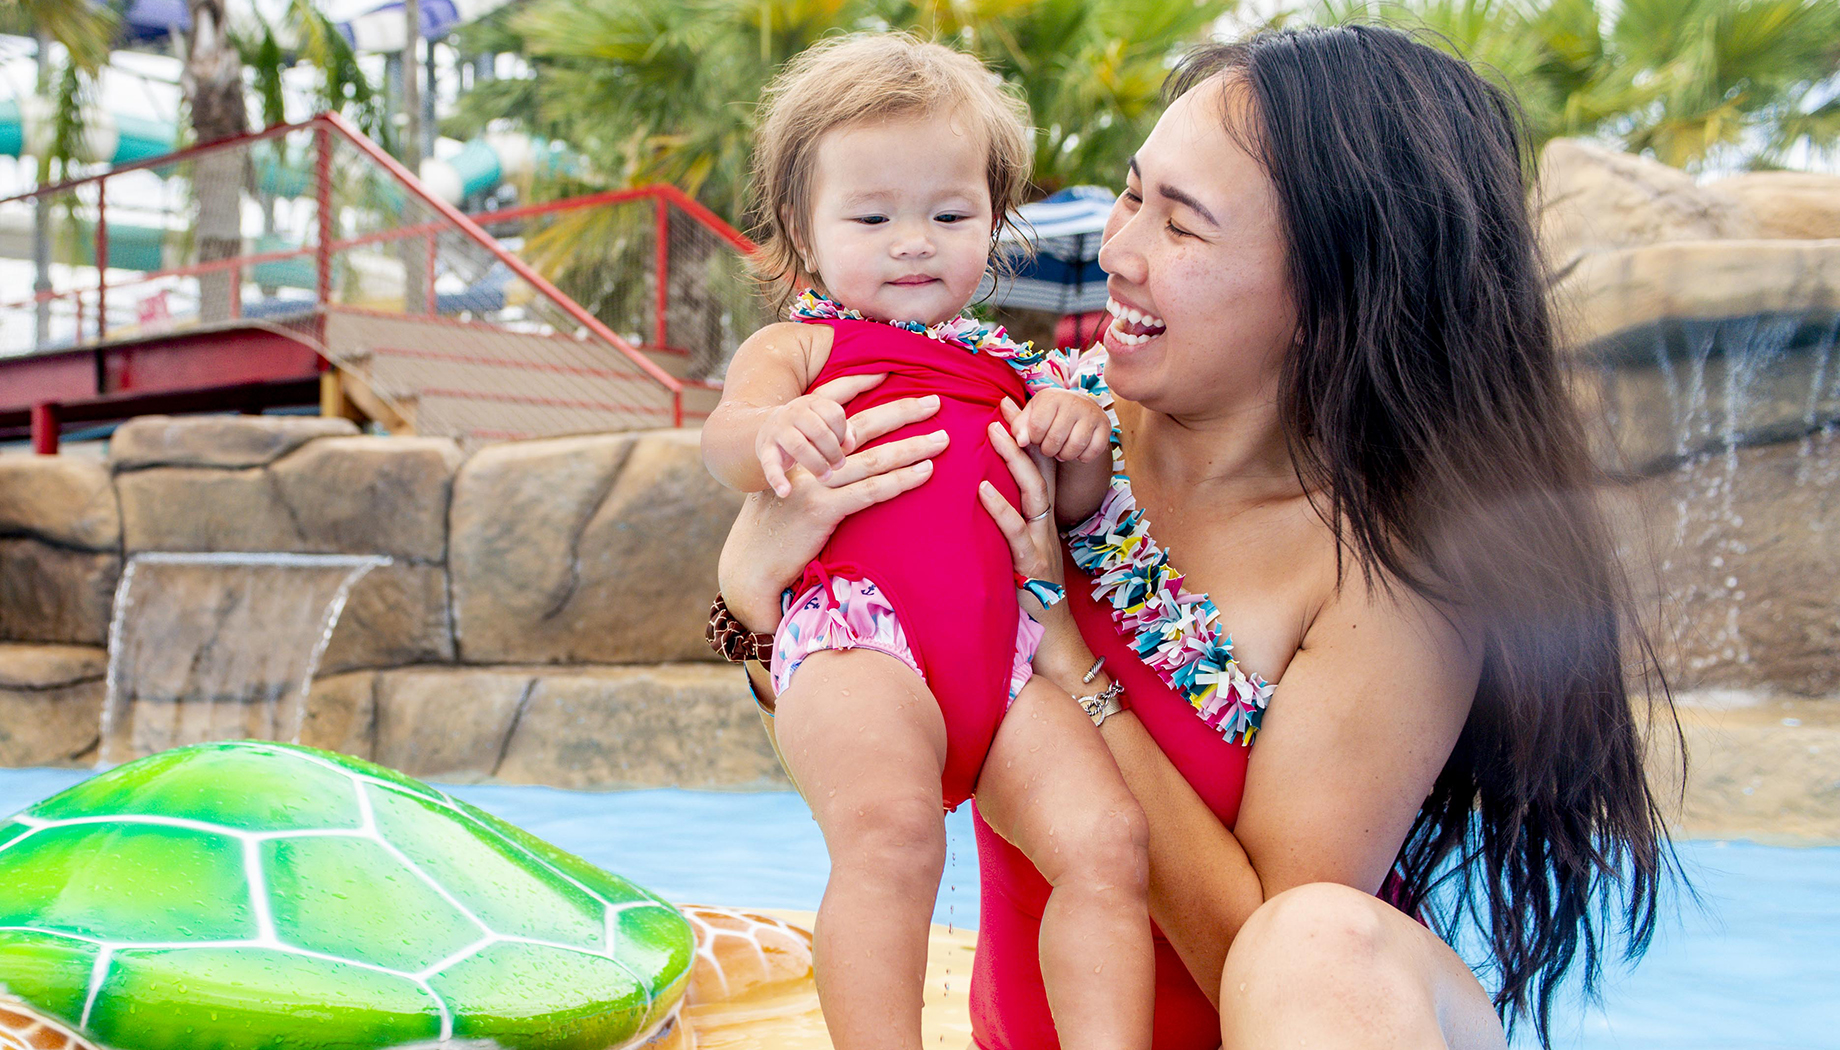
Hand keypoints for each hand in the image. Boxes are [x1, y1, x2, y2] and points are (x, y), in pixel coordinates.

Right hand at [720, 391, 945, 630]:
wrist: (749, 564)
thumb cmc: (775, 529)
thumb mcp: (789, 488)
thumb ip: (814, 470)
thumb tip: (847, 461)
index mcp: (801, 448)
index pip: (836, 409)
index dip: (863, 390)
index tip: (894, 379)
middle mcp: (808, 460)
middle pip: (863, 426)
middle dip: (902, 411)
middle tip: (934, 402)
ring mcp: (814, 483)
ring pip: (873, 458)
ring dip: (912, 447)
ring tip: (942, 439)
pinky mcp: (821, 510)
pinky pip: (869, 491)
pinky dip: (900, 480)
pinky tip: (924, 472)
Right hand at [755, 373, 886, 496]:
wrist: (765, 428)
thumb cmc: (808, 429)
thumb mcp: (826, 422)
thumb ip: (845, 428)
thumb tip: (852, 442)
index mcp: (813, 403)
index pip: (835, 414)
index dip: (843, 433)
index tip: (845, 447)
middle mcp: (793, 412)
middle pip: (819, 430)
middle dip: (833, 451)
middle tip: (839, 466)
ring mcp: (777, 431)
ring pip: (799, 446)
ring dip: (815, 464)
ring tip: (825, 477)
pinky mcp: (764, 450)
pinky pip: (770, 464)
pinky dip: (777, 479)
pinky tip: (786, 491)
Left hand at [980, 408, 1100, 684]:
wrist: (1052, 635)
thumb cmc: (1031, 591)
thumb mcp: (1022, 546)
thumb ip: (1010, 518)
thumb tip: (983, 488)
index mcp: (1043, 516)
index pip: (1042, 464)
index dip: (1031, 433)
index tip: (1013, 403)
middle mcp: (1047, 522)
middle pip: (1042, 467)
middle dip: (1025, 433)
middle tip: (1005, 403)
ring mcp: (1042, 541)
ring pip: (1034, 490)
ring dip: (1014, 458)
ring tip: (994, 431)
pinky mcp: (1031, 564)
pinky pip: (1016, 530)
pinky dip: (999, 507)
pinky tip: (982, 488)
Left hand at [1009, 388, 1108, 462]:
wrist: (1079, 409)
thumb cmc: (1049, 415)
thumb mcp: (1030, 415)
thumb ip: (1018, 427)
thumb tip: (1021, 441)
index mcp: (1051, 397)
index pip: (1036, 427)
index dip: (1034, 439)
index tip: (1036, 438)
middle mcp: (1073, 401)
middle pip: (1055, 439)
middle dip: (1048, 450)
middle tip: (1049, 447)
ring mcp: (1091, 413)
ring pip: (1074, 447)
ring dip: (1065, 455)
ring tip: (1061, 451)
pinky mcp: (1105, 425)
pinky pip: (1093, 451)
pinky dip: (1083, 457)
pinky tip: (1077, 452)